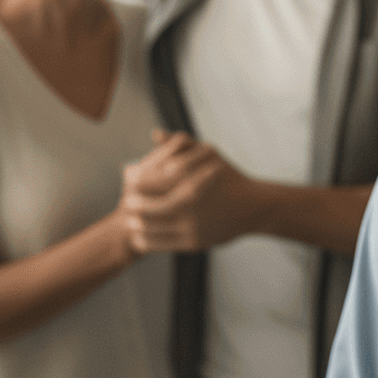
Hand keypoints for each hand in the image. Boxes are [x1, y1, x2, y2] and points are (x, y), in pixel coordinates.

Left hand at [120, 130, 260, 251]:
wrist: (252, 207)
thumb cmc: (227, 176)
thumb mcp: (209, 153)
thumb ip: (181, 143)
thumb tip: (154, 134)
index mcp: (191, 176)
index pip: (150, 179)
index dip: (134, 179)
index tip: (127, 178)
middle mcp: (190, 200)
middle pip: (146, 205)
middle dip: (132, 204)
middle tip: (126, 202)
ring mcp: (191, 224)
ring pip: (150, 227)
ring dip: (136, 223)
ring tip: (131, 220)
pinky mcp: (193, 243)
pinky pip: (159, 243)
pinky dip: (145, 239)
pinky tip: (141, 235)